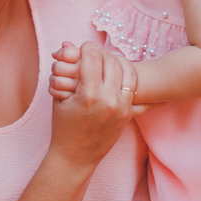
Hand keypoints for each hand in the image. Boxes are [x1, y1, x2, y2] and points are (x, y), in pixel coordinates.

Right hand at [49, 42, 144, 171]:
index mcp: (88, 95)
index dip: (87, 47)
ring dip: (119, 63)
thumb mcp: (59, 97)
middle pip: (112, 61)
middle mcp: (108, 100)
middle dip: (103, 53)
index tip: (84, 48)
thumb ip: (66, 70)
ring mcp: (122, 108)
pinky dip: (138, 83)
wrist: (76, 156)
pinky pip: (140, 94)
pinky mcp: (129, 115)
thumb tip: (67, 44)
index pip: (93, 57)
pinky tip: (132, 76)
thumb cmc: (63, 127)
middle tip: (96, 55)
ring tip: (110, 64)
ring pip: (129, 72)